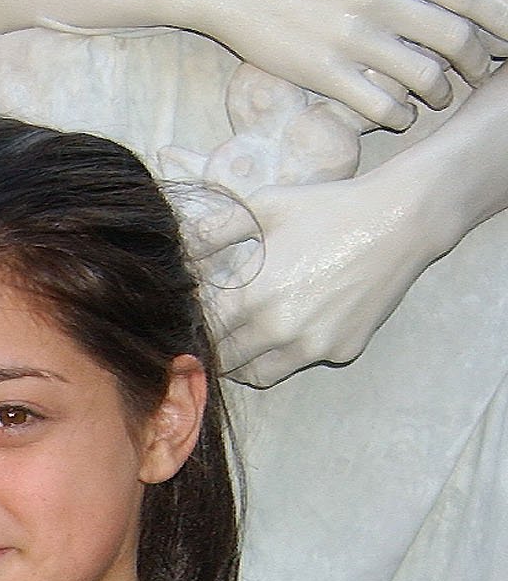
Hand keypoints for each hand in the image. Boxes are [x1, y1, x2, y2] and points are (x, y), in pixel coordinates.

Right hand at [185, 0, 507, 131]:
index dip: (498, 19)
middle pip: (453, 39)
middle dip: (477, 63)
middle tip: (479, 74)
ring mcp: (350, 39)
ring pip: (422, 76)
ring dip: (440, 94)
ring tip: (438, 98)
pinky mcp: (322, 72)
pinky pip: (378, 104)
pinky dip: (400, 115)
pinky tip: (401, 115)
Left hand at [212, 169, 433, 385]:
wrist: (401, 219)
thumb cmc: (328, 208)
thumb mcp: (264, 206)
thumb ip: (214, 232)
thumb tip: (179, 250)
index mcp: (250, 297)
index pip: (202, 330)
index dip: (195, 323)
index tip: (198, 314)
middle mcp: (277, 331)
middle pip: (225, 360)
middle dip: (218, 345)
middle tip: (222, 328)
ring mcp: (312, 346)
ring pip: (260, 374)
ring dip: (249, 360)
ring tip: (253, 334)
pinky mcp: (342, 351)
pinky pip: (304, 362)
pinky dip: (294, 351)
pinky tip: (305, 319)